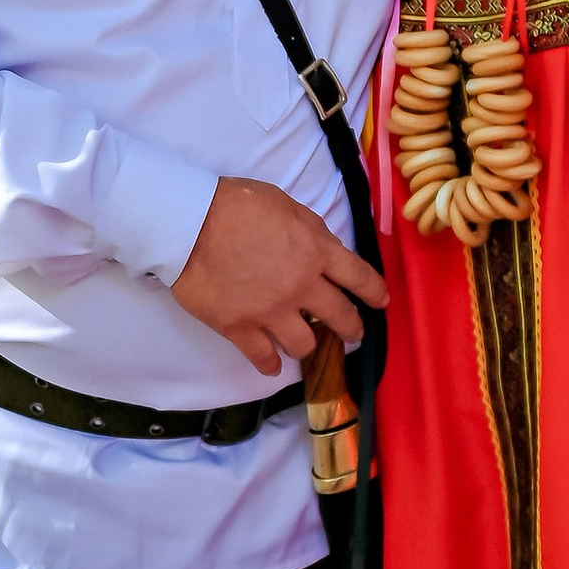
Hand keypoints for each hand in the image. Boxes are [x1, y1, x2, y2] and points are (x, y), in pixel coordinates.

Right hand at [169, 176, 386, 377]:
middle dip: (352, 328)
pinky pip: (263, 358)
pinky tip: (272, 364)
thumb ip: (312, 231)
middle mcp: (302, 287)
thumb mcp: (287, 205)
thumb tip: (326, 249)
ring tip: (303, 342)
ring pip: (305, 345)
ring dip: (308, 344)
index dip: (375, 293)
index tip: (380, 302)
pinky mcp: (240, 328)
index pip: (361, 278)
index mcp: (317, 252)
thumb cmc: (237, 204)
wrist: (189, 222)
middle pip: (342, 319)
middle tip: (351, 332)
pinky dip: (270, 364)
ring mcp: (271, 312)